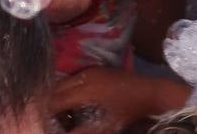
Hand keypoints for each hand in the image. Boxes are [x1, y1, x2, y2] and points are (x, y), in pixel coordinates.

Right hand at [51, 66, 188, 132]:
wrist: (150, 92)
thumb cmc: (129, 111)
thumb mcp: (109, 125)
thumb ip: (85, 131)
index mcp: (86, 89)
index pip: (58, 99)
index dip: (49, 111)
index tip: (46, 122)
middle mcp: (85, 76)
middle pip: (58, 87)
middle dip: (52, 102)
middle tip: (54, 118)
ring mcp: (91, 71)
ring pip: (66, 81)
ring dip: (61, 95)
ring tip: (64, 111)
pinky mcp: (97, 69)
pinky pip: (76, 77)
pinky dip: (70, 88)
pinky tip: (75, 101)